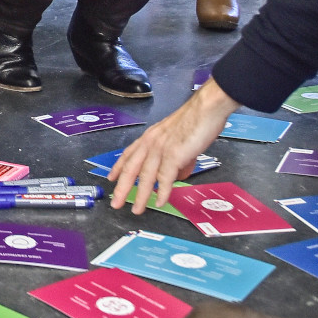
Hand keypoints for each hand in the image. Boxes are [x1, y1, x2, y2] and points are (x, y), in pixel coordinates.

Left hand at [108, 79, 238, 213]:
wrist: (206, 109)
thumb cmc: (195, 120)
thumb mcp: (178, 139)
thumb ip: (175, 158)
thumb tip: (176, 176)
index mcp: (150, 137)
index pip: (128, 154)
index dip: (118, 168)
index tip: (111, 178)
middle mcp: (151, 142)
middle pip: (131, 169)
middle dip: (122, 188)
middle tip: (116, 202)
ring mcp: (161, 148)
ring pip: (145, 176)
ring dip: (140, 195)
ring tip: (137, 209)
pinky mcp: (174, 155)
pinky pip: (165, 177)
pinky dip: (162, 192)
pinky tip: (160, 201)